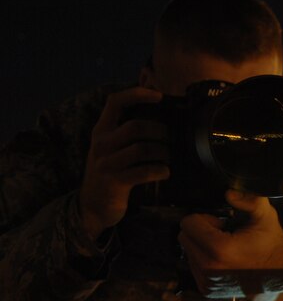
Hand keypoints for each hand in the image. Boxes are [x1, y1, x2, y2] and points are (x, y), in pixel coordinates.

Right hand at [79, 87, 169, 239]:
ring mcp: (107, 163)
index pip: (115, 102)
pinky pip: (144, 172)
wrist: (92, 205)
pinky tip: (165, 172)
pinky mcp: (115, 182)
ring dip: (163, 152)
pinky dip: (160, 170)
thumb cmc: (110, 172)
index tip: (159, 95)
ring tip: (169, 156)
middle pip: (135, 126)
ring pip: (142, 149)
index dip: (137, 94)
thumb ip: (127, 132)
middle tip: (171, 138)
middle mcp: (101, 144)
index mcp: (101, 130)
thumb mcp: (112, 148)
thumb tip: (160, 114)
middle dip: (160, 131)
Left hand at [178, 190, 282, 294]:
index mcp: (219, 249)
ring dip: (202, 246)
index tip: (223, 224)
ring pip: (188, 252)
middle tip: (224, 235)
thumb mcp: (265, 215)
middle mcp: (210, 268)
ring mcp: (208, 282)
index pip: (188, 224)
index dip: (206, 218)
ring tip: (226, 249)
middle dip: (201, 232)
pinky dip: (204, 260)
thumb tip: (229, 193)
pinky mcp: (208, 290)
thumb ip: (249, 199)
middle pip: (184, 237)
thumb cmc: (272, 242)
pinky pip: (193, 267)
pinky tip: (224, 260)